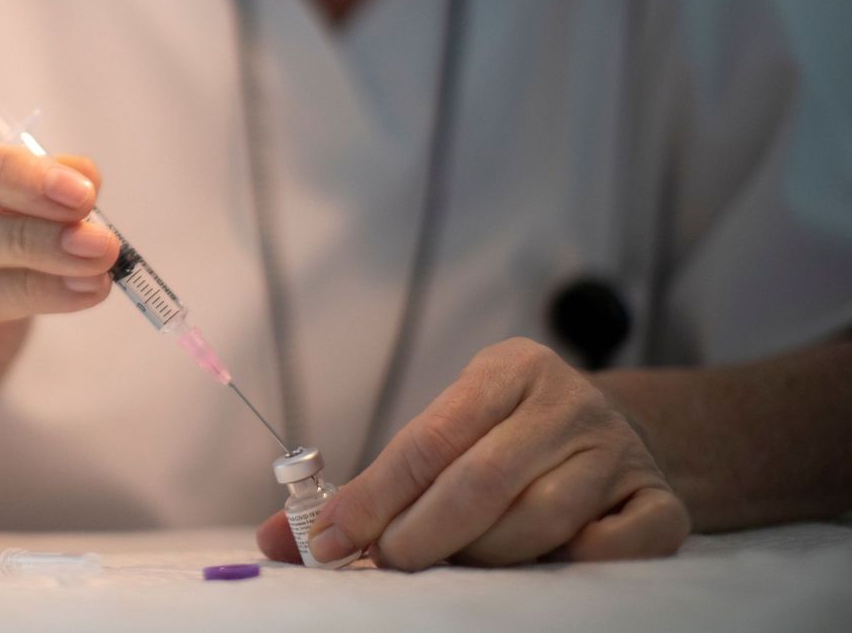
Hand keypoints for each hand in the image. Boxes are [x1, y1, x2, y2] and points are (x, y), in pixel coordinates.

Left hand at [256, 338, 689, 568]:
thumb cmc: (505, 443)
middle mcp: (568, 402)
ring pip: (538, 526)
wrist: (616, 435)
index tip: (327, 541)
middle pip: (480, 483)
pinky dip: (572, 568)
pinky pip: (614, 553)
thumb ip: (368, 489)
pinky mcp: (662, 503)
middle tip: (387, 565)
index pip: (427, 440)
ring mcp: (620, 452)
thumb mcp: (444, 437)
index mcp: (508, 369)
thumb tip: (276, 542)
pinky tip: (544, 564)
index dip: (373, 497)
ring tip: (457, 565)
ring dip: (485, 558)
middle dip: (419, 536)